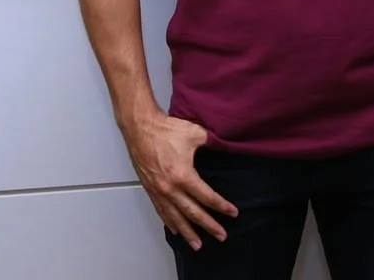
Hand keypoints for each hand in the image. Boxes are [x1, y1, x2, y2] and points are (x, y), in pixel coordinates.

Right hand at [123, 111, 237, 250]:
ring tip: (198, 244)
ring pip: (175, 217)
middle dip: (209, 226)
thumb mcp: (195, 134)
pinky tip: (176, 230)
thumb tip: (225, 144)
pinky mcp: (150, 189)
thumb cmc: (165, 130)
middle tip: (221, 236)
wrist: (140, 129)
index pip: (206, 197)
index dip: (221, 206)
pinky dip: (170, 223)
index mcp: (183, 176)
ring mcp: (159, 191)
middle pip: (193, 213)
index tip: (232, 213)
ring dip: (188, 232)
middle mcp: (170, 188)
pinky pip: (161, 211)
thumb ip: (212, 142)